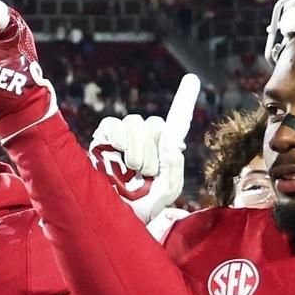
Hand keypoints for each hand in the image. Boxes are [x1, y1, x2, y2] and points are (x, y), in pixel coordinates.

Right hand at [88, 74, 200, 224]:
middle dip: (152, 151)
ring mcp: (122, 135)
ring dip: (136, 150)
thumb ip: (175, 165)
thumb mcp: (169, 188)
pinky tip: (117, 153)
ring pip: (135, 124)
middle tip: (145, 172)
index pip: (176, 118)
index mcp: (164, 147)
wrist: (115, 215)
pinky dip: (118, 139)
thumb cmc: (143, 204)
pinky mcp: (103, 137)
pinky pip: (113, 124)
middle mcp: (144, 136)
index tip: (192, 78)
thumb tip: (170, 140)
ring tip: (131, 169)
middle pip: (154, 123)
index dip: (184, 98)